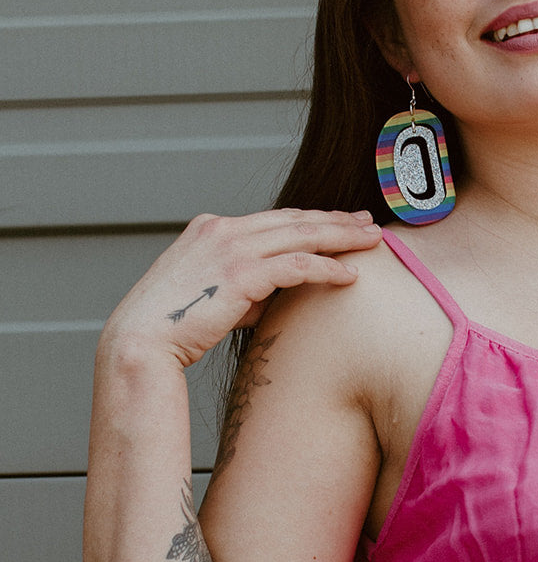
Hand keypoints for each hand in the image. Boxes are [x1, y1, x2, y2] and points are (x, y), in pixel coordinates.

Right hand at [102, 209, 383, 366]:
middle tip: (369, 221)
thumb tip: (280, 290)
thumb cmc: (176, 325)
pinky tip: (350, 275)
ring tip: (372, 241)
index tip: (343, 220)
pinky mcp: (240, 274)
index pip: (275, 218)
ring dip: (341, 237)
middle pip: (294, 219)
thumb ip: (248, 283)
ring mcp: (230, 248)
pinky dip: (327, 268)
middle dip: (336, 220)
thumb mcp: (216, 293)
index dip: (313, 218)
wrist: (140, 343)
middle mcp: (222, 230)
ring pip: (301, 235)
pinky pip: (297, 265)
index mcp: (212, 228)